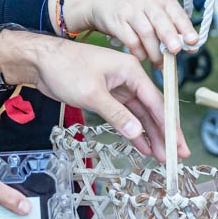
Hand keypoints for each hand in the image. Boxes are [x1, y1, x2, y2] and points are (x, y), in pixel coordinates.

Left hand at [0, 33, 189, 161]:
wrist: (40, 62)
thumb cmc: (65, 68)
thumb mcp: (91, 93)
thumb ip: (115, 114)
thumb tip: (136, 132)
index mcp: (131, 71)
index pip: (156, 101)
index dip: (169, 125)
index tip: (177, 145)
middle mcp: (128, 79)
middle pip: (152, 110)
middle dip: (164, 134)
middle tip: (175, 156)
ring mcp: (118, 89)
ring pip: (139, 116)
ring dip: (149, 136)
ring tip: (160, 157)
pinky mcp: (106, 98)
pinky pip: (125, 117)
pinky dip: (133, 132)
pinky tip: (141, 146)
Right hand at [55, 0, 198, 65]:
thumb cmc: (134, 7)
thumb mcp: (154, 8)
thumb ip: (172, 24)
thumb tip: (192, 46)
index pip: (176, 12)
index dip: (185, 27)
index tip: (193, 41)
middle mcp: (146, 1)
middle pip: (161, 21)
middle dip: (170, 37)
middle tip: (176, 51)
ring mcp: (130, 10)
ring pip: (146, 33)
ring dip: (154, 52)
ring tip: (160, 64)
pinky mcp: (116, 21)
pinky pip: (130, 40)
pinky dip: (139, 52)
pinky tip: (143, 58)